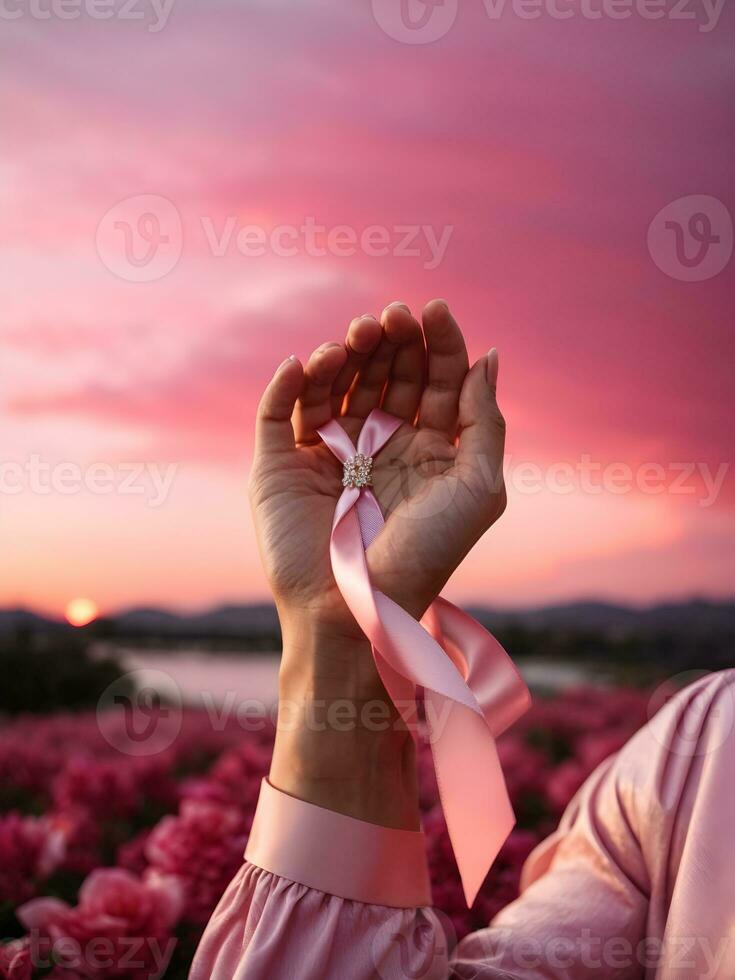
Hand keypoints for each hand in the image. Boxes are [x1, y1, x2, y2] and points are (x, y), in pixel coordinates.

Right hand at [249, 299, 505, 651]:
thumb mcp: (479, 488)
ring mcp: (325, 453)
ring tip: (356, 337)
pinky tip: (305, 364)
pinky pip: (278, 412)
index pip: (432, 379)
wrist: (359, 610)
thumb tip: (488, 355)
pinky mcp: (279, 465)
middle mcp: (376, 445)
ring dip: (344, 352)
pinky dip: (288, 382)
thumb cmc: (427, 555)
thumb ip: (486, 421)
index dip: (436, 343)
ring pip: (332, 383)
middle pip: (384, 373)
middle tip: (391, 318)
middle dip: (390, 340)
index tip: (433, 310)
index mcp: (425, 449)